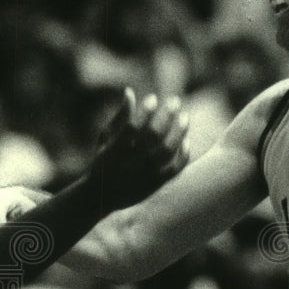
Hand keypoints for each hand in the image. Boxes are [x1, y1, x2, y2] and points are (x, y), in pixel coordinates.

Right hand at [91, 88, 189, 210]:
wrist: (102, 197)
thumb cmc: (103, 160)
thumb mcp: (106, 138)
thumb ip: (119, 116)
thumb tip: (130, 92)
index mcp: (114, 151)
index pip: (132, 127)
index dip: (144, 112)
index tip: (153, 98)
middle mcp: (130, 163)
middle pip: (153, 136)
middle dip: (166, 116)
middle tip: (175, 100)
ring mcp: (145, 175)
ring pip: (167, 151)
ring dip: (179, 132)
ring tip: (185, 117)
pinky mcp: (156, 184)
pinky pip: (175, 168)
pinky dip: (183, 154)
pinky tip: (186, 140)